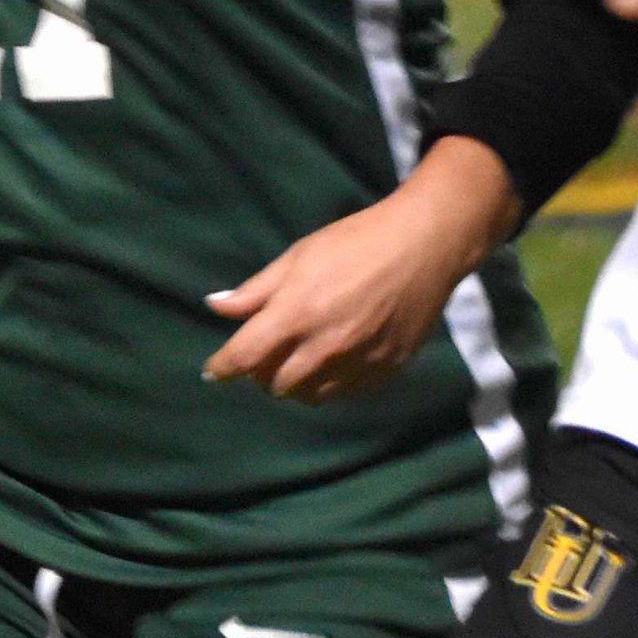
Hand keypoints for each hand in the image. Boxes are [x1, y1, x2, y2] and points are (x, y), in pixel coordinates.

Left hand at [203, 139, 517, 401]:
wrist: (424, 244)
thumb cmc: (355, 241)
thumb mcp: (298, 257)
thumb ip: (256, 290)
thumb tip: (215, 306)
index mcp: (296, 313)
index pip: (244, 358)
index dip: (222, 368)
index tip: (213, 372)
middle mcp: (324, 347)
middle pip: (275, 386)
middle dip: (263, 373)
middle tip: (269, 353)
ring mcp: (357, 363)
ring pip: (309, 396)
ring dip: (296, 383)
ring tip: (301, 359)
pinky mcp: (385, 370)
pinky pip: (344, 393)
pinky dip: (329, 383)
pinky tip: (334, 360)